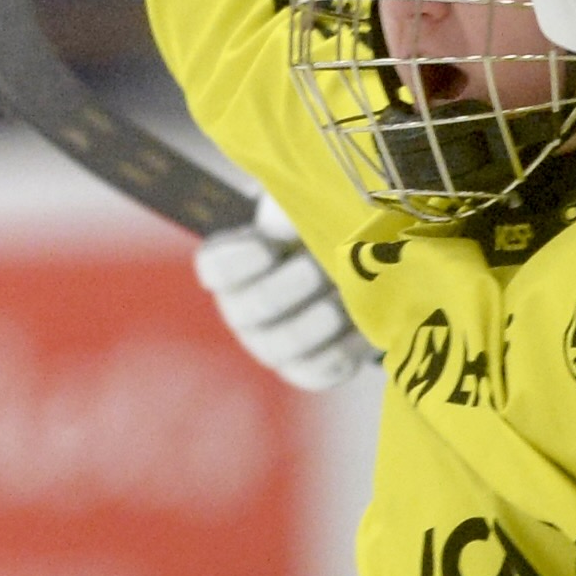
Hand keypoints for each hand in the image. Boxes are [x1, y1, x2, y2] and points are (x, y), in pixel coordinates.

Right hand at [191, 200, 373, 391]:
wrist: (355, 268)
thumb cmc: (321, 229)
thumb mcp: (306, 207)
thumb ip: (297, 205)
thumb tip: (295, 214)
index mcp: (235, 266)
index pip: (215, 267)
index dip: (236, 262)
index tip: (268, 246)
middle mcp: (245, 311)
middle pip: (252, 308)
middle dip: (285, 289)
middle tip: (315, 270)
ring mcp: (274, 345)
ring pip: (284, 344)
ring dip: (314, 323)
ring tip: (340, 304)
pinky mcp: (309, 369)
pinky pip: (319, 370)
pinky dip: (343, 350)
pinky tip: (361, 327)